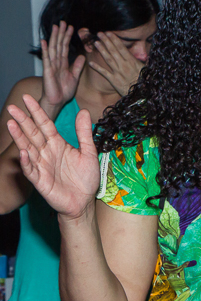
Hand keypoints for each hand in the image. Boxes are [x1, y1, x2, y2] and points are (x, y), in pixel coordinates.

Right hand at [6, 94, 99, 218]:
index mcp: (57, 144)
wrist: (83, 201)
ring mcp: (42, 166)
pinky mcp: (40, 181)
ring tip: (11, 124)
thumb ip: (84, 133)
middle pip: (33, 134)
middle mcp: (47, 152)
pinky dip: (27, 162)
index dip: (36, 112)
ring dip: (19, 137)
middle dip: (23, 120)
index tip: (27, 99)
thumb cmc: (84, 178)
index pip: (45, 125)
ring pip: (28, 149)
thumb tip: (84, 111)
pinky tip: (23, 152)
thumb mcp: (89, 152)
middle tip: (12, 107)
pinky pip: (31, 170)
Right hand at [39, 22, 84, 117]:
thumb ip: (77, 66)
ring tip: (56, 27)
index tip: (72, 27)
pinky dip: (45, 50)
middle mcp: (56, 62)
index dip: (68, 37)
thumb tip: (83, 56)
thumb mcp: (74, 76)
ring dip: (54, 37)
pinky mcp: (47, 71)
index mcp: (63, 63)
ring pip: (53, 49)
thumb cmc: (64, 91)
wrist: (57, 101)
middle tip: (63, 22)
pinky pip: (47, 59)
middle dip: (61, 33)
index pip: (65, 47)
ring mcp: (51, 66)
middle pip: (59, 45)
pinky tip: (44, 41)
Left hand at [88, 32, 144, 95]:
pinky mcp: (114, 80)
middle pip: (113, 51)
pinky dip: (97, 68)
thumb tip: (144, 53)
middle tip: (100, 34)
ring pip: (108, 59)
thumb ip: (142, 61)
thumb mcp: (146, 69)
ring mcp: (118, 72)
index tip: (109, 33)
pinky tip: (90, 62)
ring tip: (96, 43)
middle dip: (106, 41)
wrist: (142, 95)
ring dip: (101, 50)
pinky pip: (104, 73)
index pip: (121, 48)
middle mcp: (124, 65)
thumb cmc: (145, 81)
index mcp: (132, 61)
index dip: (114, 40)